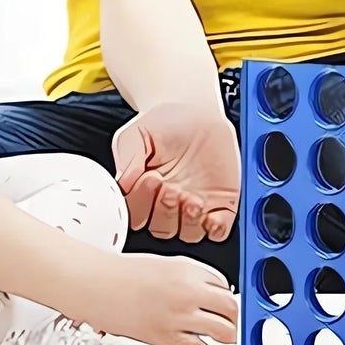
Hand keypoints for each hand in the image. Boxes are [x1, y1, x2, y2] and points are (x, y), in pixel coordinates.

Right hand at [76, 252, 238, 344]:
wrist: (98, 285)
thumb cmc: (126, 273)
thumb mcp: (169, 264)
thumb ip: (193, 277)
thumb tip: (212, 292)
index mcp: (190, 269)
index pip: (226, 285)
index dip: (227, 295)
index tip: (227, 302)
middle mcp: (188, 292)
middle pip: (231, 308)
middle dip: (235, 316)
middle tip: (234, 322)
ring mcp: (178, 316)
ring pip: (222, 330)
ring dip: (226, 334)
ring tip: (224, 336)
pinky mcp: (164, 337)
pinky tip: (199, 344)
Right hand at [112, 102, 239, 242]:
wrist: (197, 110)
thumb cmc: (165, 123)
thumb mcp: (137, 134)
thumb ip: (128, 157)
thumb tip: (123, 183)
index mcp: (143, 193)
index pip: (136, 216)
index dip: (141, 204)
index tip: (147, 179)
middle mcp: (167, 204)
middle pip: (161, 228)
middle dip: (164, 211)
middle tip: (169, 186)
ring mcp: (194, 205)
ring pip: (188, 233)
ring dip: (188, 221)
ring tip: (190, 197)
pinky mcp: (221, 204)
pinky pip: (219, 230)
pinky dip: (215, 228)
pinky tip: (211, 214)